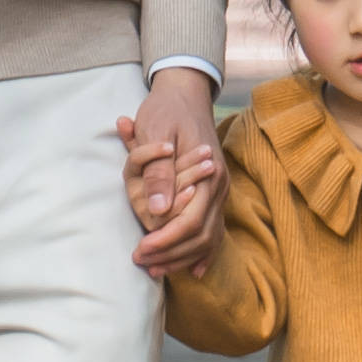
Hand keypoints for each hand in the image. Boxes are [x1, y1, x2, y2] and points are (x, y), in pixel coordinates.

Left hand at [115, 68, 225, 277]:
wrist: (186, 92)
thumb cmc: (165, 110)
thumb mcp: (154, 131)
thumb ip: (157, 172)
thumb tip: (157, 211)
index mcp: (207, 174)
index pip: (188, 222)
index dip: (164, 241)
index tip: (141, 250)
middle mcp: (219, 186)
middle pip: (200, 236)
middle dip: (171, 255)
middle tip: (143, 263)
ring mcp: (220, 190)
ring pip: (209, 237)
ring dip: (183, 257)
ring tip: (157, 269)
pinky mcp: (215, 192)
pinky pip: (216, 229)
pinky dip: (204, 252)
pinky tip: (194, 269)